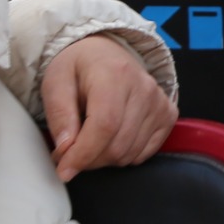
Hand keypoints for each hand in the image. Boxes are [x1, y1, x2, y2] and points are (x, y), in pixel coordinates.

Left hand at [43, 33, 176, 178]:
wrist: (104, 53)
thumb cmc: (78, 67)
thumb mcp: (55, 82)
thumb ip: (59, 115)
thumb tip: (65, 150)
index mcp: (115, 74)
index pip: (104, 126)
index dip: (83, 154)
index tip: (64, 170)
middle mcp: (144, 88)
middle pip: (118, 145)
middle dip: (89, 159)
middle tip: (70, 153)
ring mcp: (159, 103)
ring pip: (130, 153)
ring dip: (104, 159)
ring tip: (89, 141)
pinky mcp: (168, 115)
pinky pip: (144, 153)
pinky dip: (122, 155)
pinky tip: (110, 138)